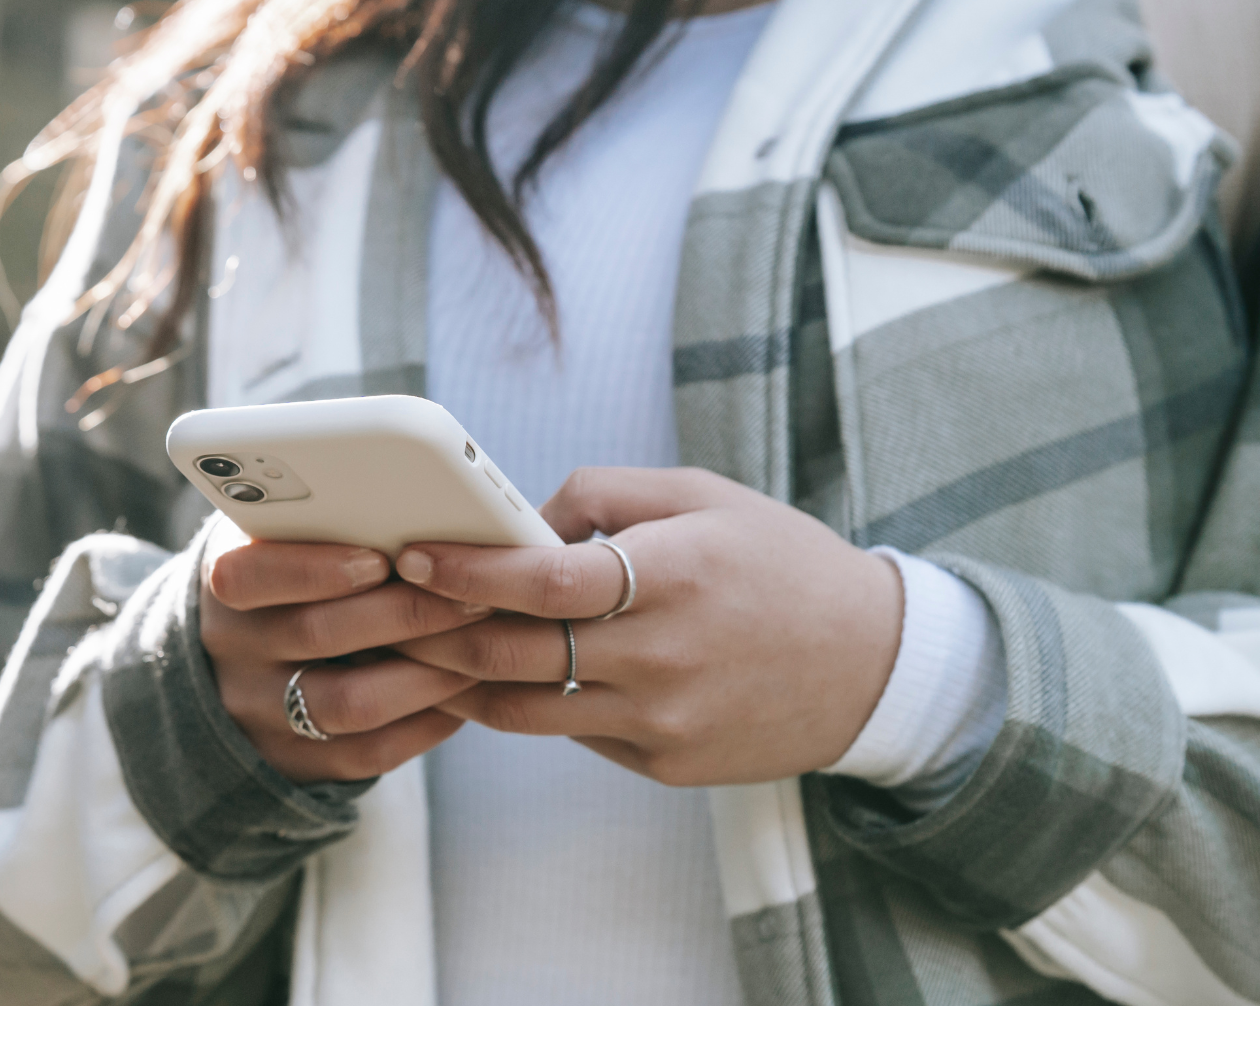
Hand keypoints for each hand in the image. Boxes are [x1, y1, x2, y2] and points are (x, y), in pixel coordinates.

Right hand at [197, 517, 492, 783]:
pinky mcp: (292, 763)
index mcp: (224, 582)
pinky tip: (462, 697)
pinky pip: (368, 753)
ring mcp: (258, 713)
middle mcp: (232, 651)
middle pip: (317, 635)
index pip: (252, 575)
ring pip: (349, 703)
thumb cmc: (289, 580)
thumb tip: (421, 505)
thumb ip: (324, 525)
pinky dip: (425, 724)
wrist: (236, 667)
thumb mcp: (280, 542)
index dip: (317, 569)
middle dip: (406, 614)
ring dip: (426, 675)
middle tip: (474, 598)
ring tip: (479, 650)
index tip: (382, 559)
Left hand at [390, 467, 902, 786]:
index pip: (541, 581)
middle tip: (386, 611)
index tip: (412, 555)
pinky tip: (500, 678)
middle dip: (433, 633)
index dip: (466, 571)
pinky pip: (571, 734)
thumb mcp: (703, 496)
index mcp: (671, 576)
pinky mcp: (663, 764)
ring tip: (419, 651)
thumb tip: (518, 522)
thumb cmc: (781, 563)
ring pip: (522, 711)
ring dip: (461, 681)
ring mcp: (660, 720)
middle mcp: (661, 656)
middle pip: (511, 654)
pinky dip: (528, 705)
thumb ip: (602, 494)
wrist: (874, 665)